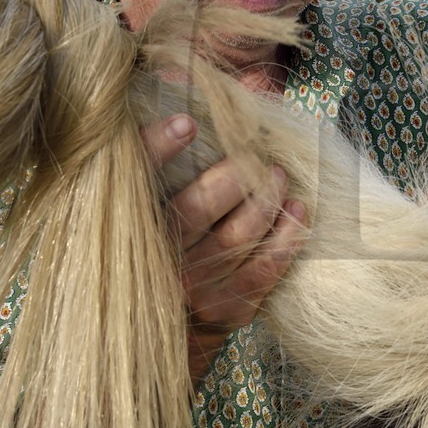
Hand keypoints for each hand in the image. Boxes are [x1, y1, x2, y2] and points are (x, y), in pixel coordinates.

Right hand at [144, 113, 306, 382]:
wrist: (156, 336)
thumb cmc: (156, 254)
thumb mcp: (142, 210)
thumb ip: (167, 156)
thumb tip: (221, 91)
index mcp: (128, 230)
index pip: (136, 184)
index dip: (157, 149)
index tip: (187, 123)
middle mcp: (157, 261)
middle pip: (198, 207)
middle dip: (236, 173)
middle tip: (255, 155)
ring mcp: (194, 288)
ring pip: (238, 235)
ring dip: (267, 199)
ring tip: (279, 176)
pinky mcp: (228, 308)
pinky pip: (266, 269)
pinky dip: (288, 237)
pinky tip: (298, 212)